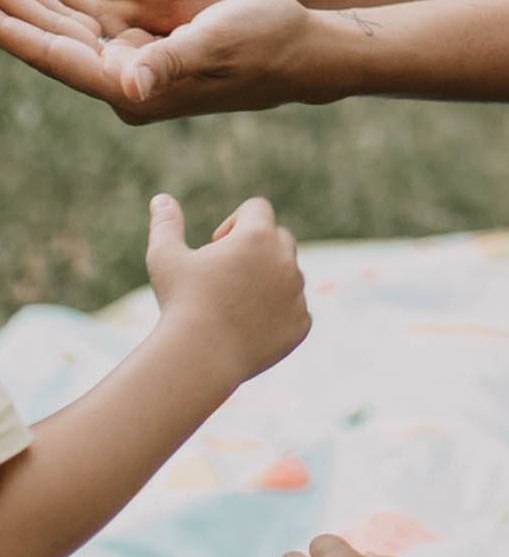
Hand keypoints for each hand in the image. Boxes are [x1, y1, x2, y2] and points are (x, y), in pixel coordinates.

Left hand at [0, 0, 324, 122]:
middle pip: (52, 39)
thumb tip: (128, 86)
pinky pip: (88, 20)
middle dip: (12, 9)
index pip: (59, 56)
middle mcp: (124, 78)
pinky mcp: (143, 44)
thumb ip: (167, 63)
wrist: (303, 48)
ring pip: (64, 27)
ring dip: (28, 1)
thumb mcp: (215, 46)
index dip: (17, 33)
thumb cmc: (266, 43)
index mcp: (134, 87)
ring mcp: (131, 60)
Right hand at [145, 186, 308, 382]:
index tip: (215, 246)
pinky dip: (278, 313)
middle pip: (279, 237)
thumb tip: (160, 199)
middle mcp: (285, 260)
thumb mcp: (164, 258)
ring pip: (289, 274)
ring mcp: (297, 294)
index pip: (257, 208)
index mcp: (257, 236)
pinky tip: (249, 326)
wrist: (201, 357)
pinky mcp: (301, 324)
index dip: (235, 222)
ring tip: (234, 302)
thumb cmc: (180, 303)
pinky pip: (296, 309)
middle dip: (256, 248)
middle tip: (225, 274)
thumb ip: (165, 224)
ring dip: (268, 280)